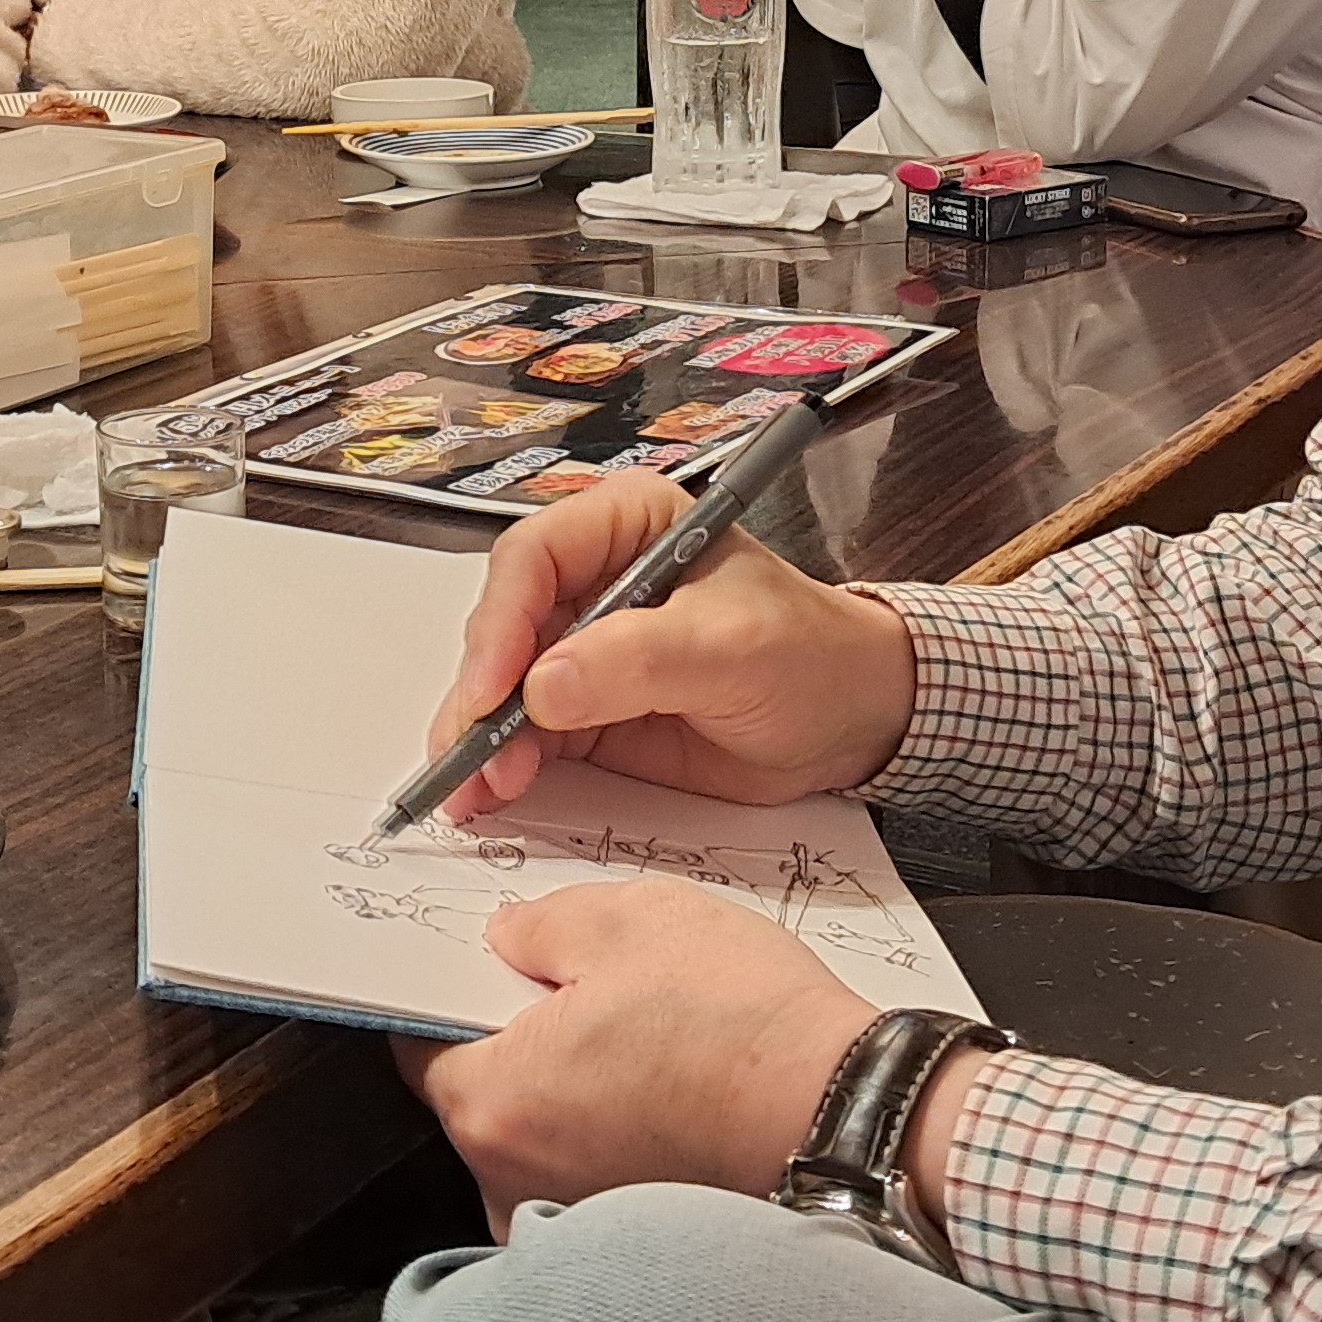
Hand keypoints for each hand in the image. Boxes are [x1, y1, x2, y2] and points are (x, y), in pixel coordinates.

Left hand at [404, 879, 876, 1218]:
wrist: (847, 1116)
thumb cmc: (744, 1028)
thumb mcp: (630, 919)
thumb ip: (541, 924)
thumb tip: (512, 938)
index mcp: (494, 1102)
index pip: (423, 1041)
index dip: (463, 991)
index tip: (504, 969)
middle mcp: (513, 1181)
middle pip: (484, 1093)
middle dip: (527, 1040)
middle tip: (597, 992)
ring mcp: (570, 1219)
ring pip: (541, 1136)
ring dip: (577, 1091)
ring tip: (649, 1045)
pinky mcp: (626, 1239)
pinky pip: (592, 1172)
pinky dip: (619, 1135)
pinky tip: (673, 1095)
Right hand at [426, 474, 916, 825]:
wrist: (851, 719)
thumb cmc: (809, 655)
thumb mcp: (731, 649)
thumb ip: (639, 661)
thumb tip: (543, 687)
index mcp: (626, 525)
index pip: (534, 558)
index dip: (502, 622)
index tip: (496, 689)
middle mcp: (592, 578)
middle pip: (503, 625)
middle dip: (480, 694)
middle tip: (470, 756)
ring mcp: (583, 646)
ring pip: (501, 687)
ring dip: (479, 739)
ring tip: (474, 792)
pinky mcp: (586, 709)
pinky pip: (526, 735)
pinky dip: (500, 765)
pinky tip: (488, 796)